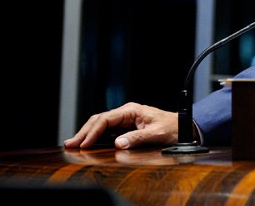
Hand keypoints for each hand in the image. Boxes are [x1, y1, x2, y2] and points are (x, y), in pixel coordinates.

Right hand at [63, 102, 177, 149]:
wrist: (183, 127)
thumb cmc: (172, 127)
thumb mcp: (156, 134)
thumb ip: (137, 138)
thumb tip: (118, 143)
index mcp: (132, 110)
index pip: (106, 119)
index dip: (93, 131)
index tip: (84, 144)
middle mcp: (126, 112)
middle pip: (99, 120)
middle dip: (84, 132)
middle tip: (70, 143)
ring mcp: (125, 119)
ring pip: (101, 124)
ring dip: (87, 134)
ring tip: (74, 144)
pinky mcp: (126, 126)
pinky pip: (107, 130)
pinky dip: (95, 136)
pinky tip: (87, 143)